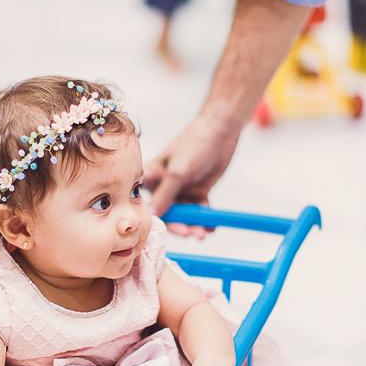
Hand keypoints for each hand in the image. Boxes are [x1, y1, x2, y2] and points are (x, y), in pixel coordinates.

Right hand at [144, 116, 239, 238]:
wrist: (221, 132)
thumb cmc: (194, 144)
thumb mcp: (178, 171)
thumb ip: (165, 194)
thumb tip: (152, 214)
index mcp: (151, 176)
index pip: (143, 201)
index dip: (150, 217)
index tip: (159, 231)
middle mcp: (164, 185)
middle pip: (166, 212)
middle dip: (177, 225)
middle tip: (189, 234)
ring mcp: (181, 189)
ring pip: (184, 214)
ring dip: (192, 225)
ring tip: (202, 233)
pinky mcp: (197, 192)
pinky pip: (198, 211)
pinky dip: (204, 219)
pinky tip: (210, 227)